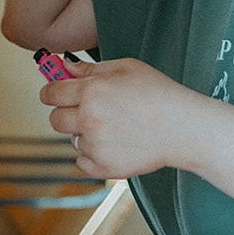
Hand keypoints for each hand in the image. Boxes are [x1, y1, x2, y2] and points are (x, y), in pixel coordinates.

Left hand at [39, 57, 194, 178]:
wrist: (182, 127)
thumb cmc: (158, 94)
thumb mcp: (126, 67)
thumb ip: (90, 68)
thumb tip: (65, 67)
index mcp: (91, 91)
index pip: (51, 93)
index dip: (51, 92)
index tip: (54, 94)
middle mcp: (89, 119)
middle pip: (55, 119)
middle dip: (66, 113)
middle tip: (87, 111)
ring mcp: (95, 145)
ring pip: (72, 140)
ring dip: (84, 134)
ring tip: (112, 127)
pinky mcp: (103, 167)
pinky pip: (81, 162)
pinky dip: (92, 155)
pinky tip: (113, 144)